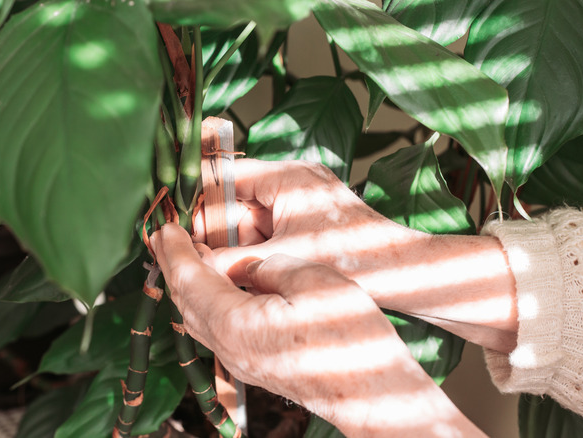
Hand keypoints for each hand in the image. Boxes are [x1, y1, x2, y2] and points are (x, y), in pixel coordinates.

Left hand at [152, 224, 483, 436]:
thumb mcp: (314, 282)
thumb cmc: (349, 340)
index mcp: (234, 322)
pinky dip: (205, 303)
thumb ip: (273, 266)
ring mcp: (239, 361)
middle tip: (164, 237)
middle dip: (172, 265)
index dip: (174, 249)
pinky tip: (217, 291)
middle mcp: (227, 346)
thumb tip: (254, 265)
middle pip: (184, 300)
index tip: (164, 226)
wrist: (370, 396)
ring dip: (187, 285)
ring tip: (185, 259)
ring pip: (197, 318)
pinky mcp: (254, 366)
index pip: (189, 278)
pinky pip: (214, 330)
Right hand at [193, 159, 424, 285]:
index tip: (177, 224)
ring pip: (251, 219)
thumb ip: (231, 260)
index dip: (198, 200)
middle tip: (198, 258)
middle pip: (236, 200)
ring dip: (237, 244)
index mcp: (286, 176)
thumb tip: (191, 265)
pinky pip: (270, 229)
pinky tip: (251, 274)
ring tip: (226, 271)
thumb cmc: (355, 258)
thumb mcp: (283, 259)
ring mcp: (303, 199)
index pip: (224, 174)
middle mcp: (293, 180)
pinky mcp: (309, 219)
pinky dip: (257, 250)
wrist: (406, 274)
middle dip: (218, 231)